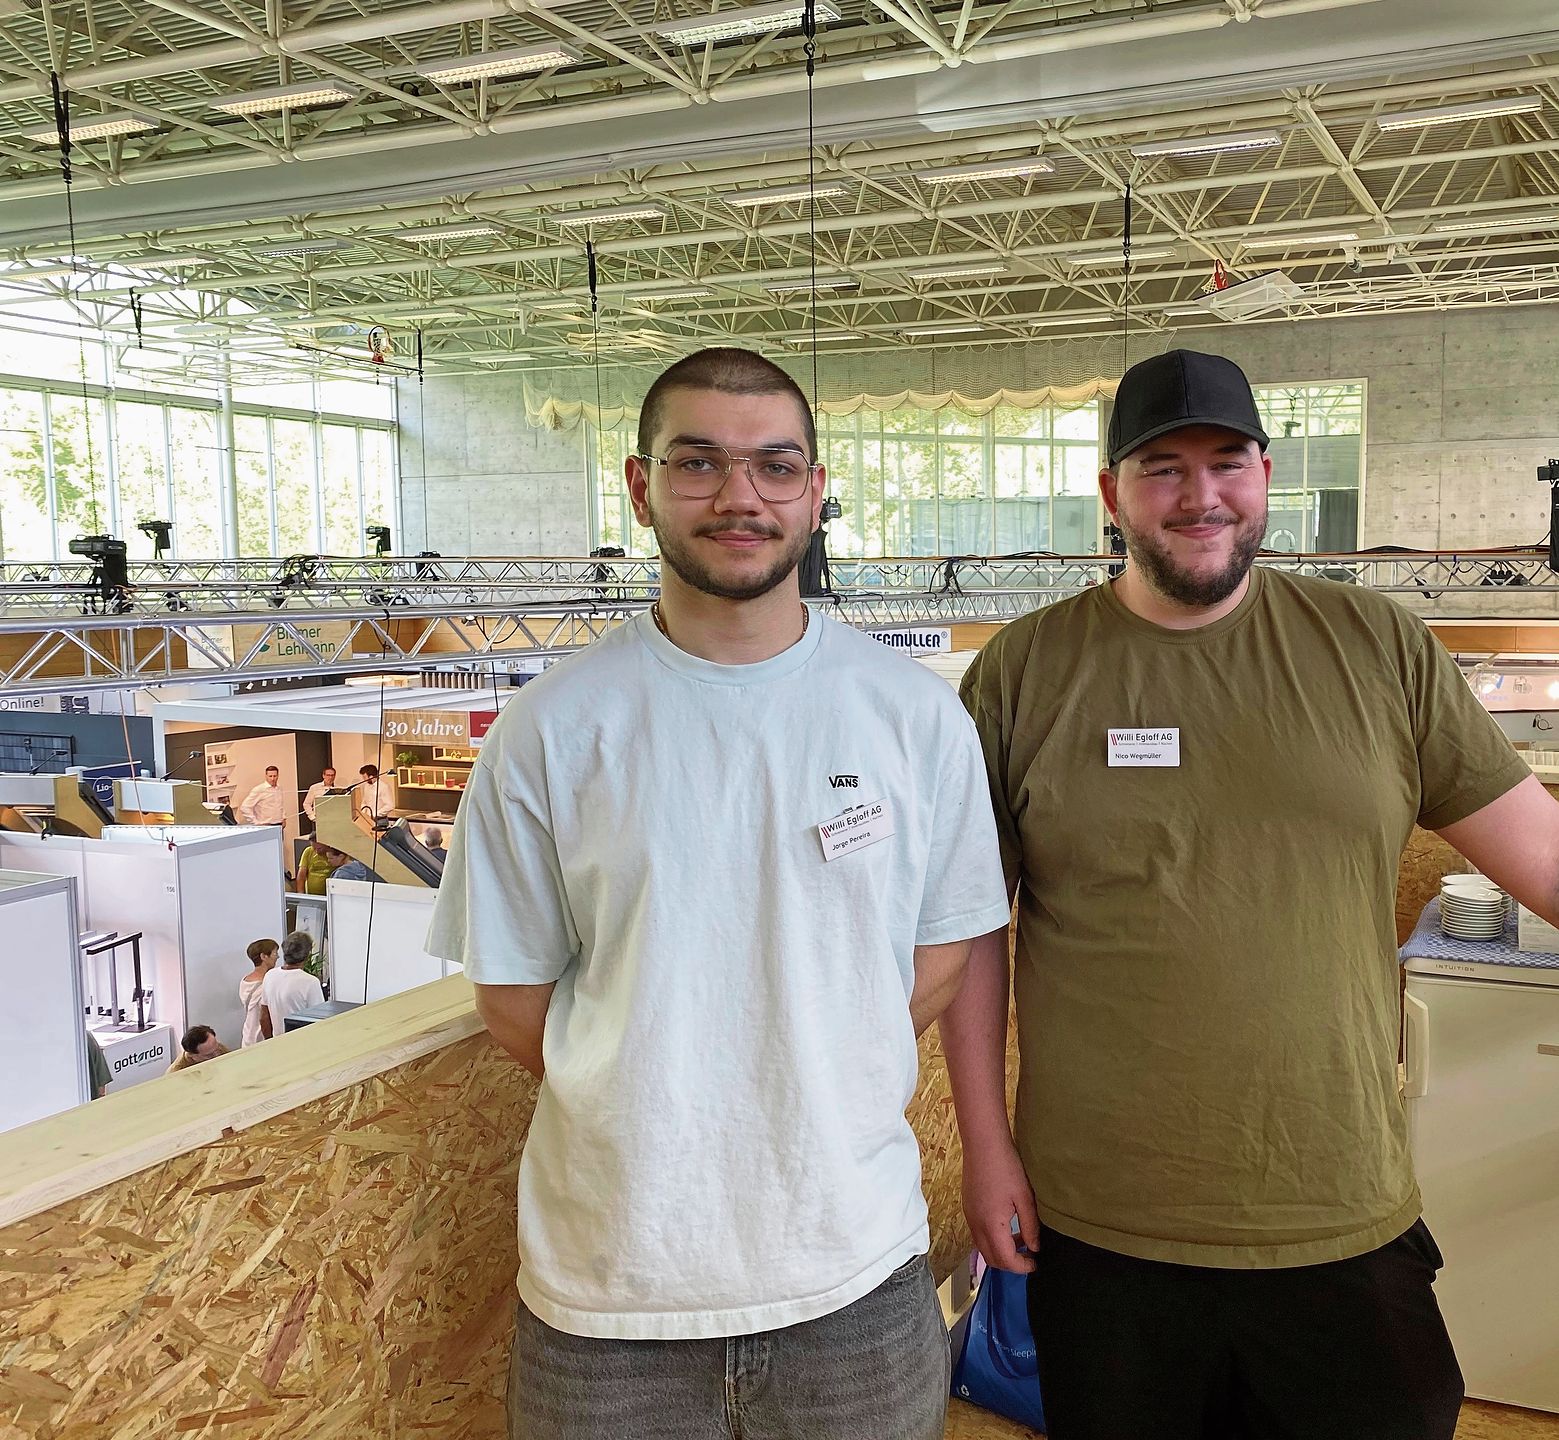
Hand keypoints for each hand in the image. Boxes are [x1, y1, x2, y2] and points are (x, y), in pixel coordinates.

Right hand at [962, 1138, 1039, 1273]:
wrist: (983, 1143)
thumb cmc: (1005, 1166)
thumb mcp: (1025, 1198)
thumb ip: (1030, 1226)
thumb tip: (1034, 1247)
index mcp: (991, 1225)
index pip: (1005, 1260)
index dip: (1022, 1267)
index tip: (1035, 1263)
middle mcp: (976, 1224)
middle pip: (991, 1259)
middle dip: (1010, 1264)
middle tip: (1029, 1255)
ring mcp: (969, 1216)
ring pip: (983, 1247)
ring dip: (1001, 1250)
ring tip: (1022, 1238)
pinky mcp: (968, 1207)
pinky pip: (978, 1233)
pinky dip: (993, 1238)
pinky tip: (1007, 1224)